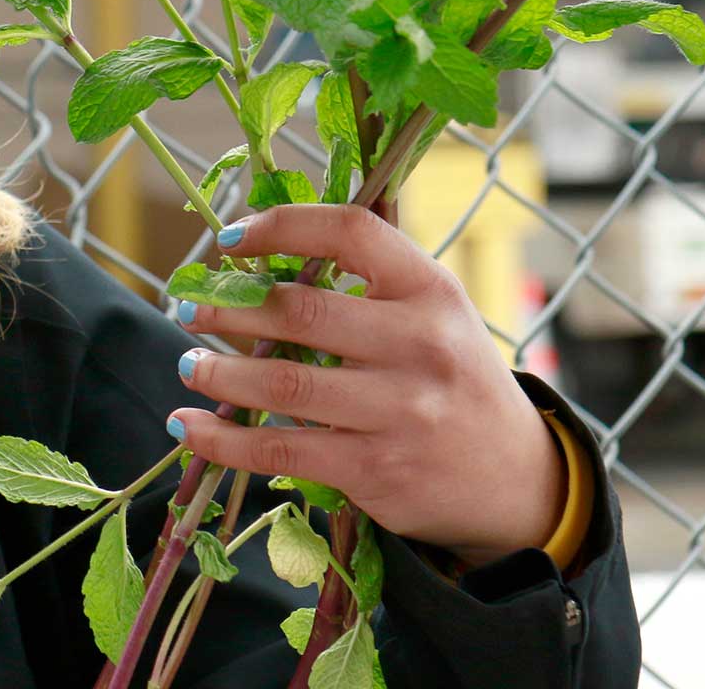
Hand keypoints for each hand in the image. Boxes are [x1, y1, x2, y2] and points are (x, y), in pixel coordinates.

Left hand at [162, 204, 564, 569]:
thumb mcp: (436, 313)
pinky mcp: (375, 467)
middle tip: (189, 308)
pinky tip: (189, 427)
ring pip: (283, 384)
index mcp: (431, 290)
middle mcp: (420, 344)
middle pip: (302, 311)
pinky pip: (281, 448)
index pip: (351, 232)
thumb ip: (372, 277)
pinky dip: (222, 440)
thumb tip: (273, 235)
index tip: (230, 238)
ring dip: (218, 373)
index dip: (282, 226)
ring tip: (190, 364)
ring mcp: (400, 410)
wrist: (515, 478)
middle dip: (229, 309)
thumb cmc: (453, 379)